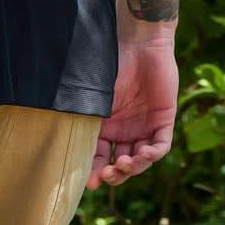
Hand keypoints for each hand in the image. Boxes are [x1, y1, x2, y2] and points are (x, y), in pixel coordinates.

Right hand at [87, 36, 178, 189]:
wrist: (139, 43)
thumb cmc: (112, 64)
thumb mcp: (95, 95)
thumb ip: (84, 116)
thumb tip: (60, 142)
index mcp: (106, 125)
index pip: (100, 156)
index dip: (94, 171)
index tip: (89, 182)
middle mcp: (125, 130)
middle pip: (120, 163)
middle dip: (113, 174)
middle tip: (106, 175)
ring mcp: (145, 126)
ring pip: (140, 159)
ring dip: (131, 167)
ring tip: (122, 164)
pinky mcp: (163, 120)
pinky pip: (160, 146)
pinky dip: (151, 154)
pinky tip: (141, 154)